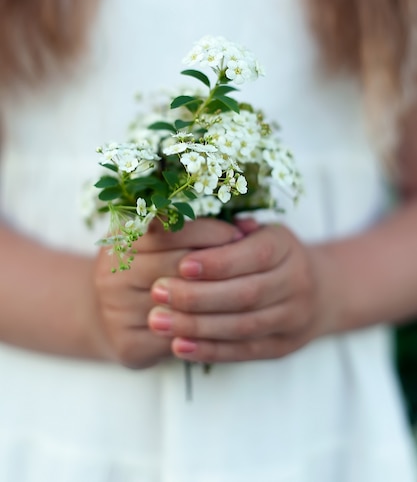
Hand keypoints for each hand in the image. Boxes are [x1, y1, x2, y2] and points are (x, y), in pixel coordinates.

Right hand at [93, 219, 242, 368]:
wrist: (108, 316)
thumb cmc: (148, 269)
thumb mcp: (161, 241)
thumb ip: (198, 229)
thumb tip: (248, 225)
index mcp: (119, 238)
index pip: (168, 228)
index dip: (207, 231)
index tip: (237, 234)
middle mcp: (110, 273)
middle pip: (175, 265)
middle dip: (218, 262)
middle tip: (250, 263)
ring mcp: (116, 310)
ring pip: (179, 303)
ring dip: (216, 297)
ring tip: (243, 290)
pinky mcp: (127, 344)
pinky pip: (176, 337)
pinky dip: (205, 329)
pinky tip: (226, 320)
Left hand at [148, 220, 323, 362]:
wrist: (321, 290)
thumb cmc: (270, 253)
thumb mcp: (256, 230)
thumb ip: (225, 229)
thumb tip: (179, 220)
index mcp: (285, 247)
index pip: (254, 256)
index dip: (217, 263)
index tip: (181, 265)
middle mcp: (295, 282)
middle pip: (246, 294)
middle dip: (197, 296)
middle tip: (158, 292)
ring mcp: (292, 318)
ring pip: (242, 326)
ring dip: (197, 326)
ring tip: (158, 321)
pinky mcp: (282, 346)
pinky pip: (244, 351)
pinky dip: (209, 350)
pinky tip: (178, 345)